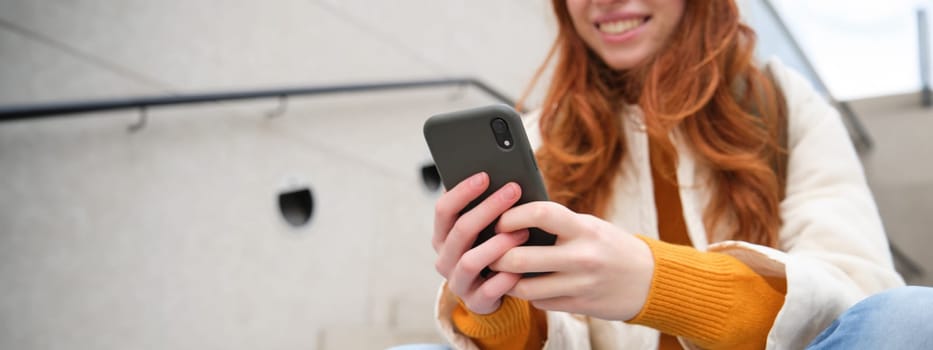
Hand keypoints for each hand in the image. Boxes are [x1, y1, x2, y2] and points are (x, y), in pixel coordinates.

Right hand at [432, 172, 530, 313]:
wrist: (492, 293)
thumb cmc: (491, 249)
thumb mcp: (484, 229)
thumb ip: (487, 208)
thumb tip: (506, 177)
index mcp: (443, 236)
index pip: (443, 210)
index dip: (462, 191)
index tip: (485, 175)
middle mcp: (445, 258)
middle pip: (460, 230)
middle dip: (488, 208)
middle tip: (513, 191)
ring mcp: (458, 281)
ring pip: (470, 260)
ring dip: (498, 244)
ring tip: (524, 231)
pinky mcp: (475, 302)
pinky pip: (488, 290)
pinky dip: (505, 277)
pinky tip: (522, 267)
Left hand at [489, 201, 654, 320]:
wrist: (649, 280)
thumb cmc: (610, 246)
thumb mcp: (589, 226)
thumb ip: (558, 223)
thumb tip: (513, 213)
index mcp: (583, 229)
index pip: (540, 214)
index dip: (512, 215)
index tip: (500, 219)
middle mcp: (582, 257)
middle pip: (521, 258)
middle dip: (497, 255)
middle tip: (490, 250)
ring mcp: (580, 284)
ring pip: (525, 288)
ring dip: (507, 280)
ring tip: (502, 270)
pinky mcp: (578, 306)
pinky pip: (540, 302)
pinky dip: (529, 294)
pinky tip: (528, 284)